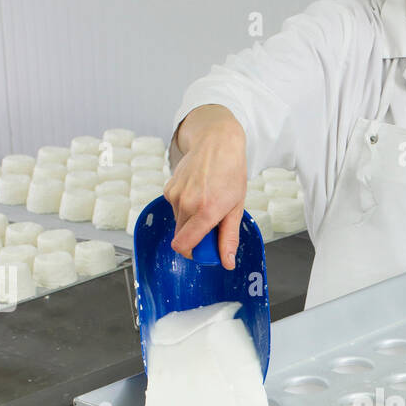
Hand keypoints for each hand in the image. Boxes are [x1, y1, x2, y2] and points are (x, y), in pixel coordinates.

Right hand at [164, 106, 247, 269]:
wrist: (216, 142)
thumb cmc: (231, 173)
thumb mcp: (236, 208)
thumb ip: (229, 237)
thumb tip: (227, 262)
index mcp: (206, 211)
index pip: (184, 245)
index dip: (192, 253)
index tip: (204, 251)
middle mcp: (187, 204)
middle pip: (181, 237)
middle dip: (195, 238)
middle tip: (212, 225)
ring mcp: (175, 195)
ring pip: (179, 222)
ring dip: (190, 221)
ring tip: (206, 202)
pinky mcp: (168, 189)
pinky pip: (175, 209)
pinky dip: (185, 207)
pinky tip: (197, 193)